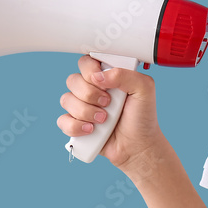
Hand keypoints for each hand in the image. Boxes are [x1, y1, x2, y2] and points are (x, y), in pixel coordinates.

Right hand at [56, 55, 164, 172]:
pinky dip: (76, 126)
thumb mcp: (145, 89)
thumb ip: (126, 74)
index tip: (102, 80)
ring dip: (86, 111)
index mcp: (107, 76)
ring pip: (66, 100)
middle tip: (108, 103)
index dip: (89, 69)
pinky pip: (62, 121)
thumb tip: (99, 76)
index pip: (86, 61)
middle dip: (90, 93)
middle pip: (72, 80)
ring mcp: (82, 107)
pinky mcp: (76, 124)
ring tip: (104, 120)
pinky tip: (91, 130)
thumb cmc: (142, 117)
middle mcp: (92, 89)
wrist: (138, 145)